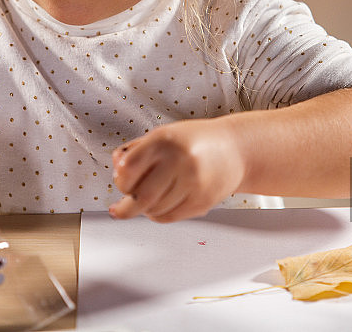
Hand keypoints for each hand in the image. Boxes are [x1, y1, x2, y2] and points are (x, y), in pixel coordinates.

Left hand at [109, 118, 245, 221]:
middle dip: (126, 207)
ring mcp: (193, 183)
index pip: (128, 169)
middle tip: (120, 208)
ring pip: (154, 210)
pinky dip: (159, 215)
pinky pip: (170, 217)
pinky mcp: (203, 201)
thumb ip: (136, 150)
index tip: (120, 182)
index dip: (120, 181)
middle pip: (140, 196)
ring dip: (145, 210)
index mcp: (164, 140)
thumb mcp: (163, 135)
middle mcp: (179, 161)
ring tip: (149, 200)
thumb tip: (115, 168)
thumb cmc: (196, 141)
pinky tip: (161, 205)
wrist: (236, 149)